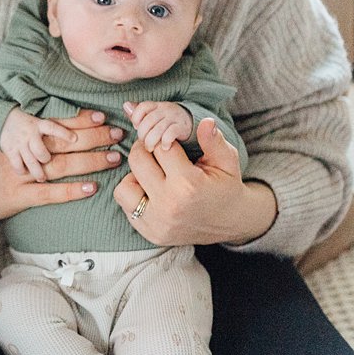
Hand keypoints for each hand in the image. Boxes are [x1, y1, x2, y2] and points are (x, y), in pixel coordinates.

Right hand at [0, 109, 123, 222]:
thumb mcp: (6, 149)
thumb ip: (29, 143)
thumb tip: (61, 137)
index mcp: (21, 138)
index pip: (56, 125)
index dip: (80, 120)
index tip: (103, 116)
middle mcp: (23, 153)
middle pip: (64, 142)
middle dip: (94, 137)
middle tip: (119, 134)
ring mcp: (22, 175)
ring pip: (61, 164)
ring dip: (90, 161)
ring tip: (113, 158)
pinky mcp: (18, 196)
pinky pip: (49, 193)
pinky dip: (72, 190)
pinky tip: (91, 187)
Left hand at [114, 117, 275, 244]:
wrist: (229, 224)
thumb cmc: (226, 187)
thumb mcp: (227, 162)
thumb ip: (214, 141)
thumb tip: (204, 122)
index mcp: (188, 184)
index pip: (161, 147)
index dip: (164, 140)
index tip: (170, 142)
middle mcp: (168, 204)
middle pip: (137, 161)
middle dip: (146, 150)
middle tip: (156, 151)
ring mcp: (156, 222)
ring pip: (124, 185)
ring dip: (135, 175)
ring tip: (153, 174)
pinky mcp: (149, 233)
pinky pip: (125, 205)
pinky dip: (134, 194)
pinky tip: (150, 190)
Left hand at [124, 100, 192, 151]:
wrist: (190, 123)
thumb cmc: (166, 120)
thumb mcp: (153, 114)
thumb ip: (139, 113)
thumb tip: (125, 106)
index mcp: (156, 105)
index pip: (143, 107)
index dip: (136, 118)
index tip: (136, 127)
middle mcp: (165, 109)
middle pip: (149, 120)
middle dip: (143, 134)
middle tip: (143, 143)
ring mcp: (174, 118)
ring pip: (158, 128)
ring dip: (151, 141)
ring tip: (151, 148)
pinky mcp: (182, 128)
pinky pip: (171, 133)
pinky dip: (165, 142)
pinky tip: (164, 147)